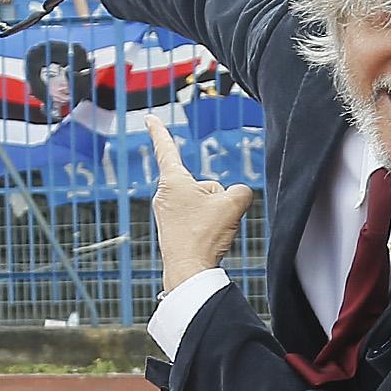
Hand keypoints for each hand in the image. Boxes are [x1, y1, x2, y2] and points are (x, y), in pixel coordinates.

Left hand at [142, 102, 252, 293]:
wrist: (189, 271)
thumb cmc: (203, 236)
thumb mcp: (233, 203)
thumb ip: (241, 190)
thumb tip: (236, 196)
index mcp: (173, 180)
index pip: (166, 147)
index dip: (159, 131)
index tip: (149, 118)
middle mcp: (164, 195)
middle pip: (203, 184)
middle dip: (215, 198)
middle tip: (212, 219)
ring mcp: (166, 214)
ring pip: (203, 203)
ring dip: (213, 214)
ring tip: (209, 232)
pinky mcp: (172, 230)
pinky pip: (199, 220)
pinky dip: (207, 228)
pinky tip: (207, 240)